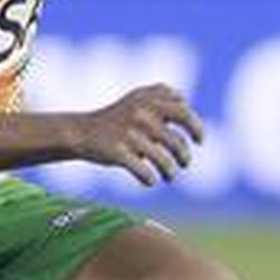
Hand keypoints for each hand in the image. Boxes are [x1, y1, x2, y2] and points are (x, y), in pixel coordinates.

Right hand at [75, 84, 203, 186]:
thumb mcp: (137, 100)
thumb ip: (162, 98)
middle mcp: (139, 113)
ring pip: (162, 160)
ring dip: (170, 172)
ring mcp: (128, 133)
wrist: (80, 131)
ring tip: (169, 177)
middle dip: (184, 155)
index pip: (184, 112)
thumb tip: (188, 106)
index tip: (199, 140)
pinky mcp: (116, 151)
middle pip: (176, 140)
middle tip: (185, 163)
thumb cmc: (116, 118)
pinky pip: (143, 171)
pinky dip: (149, 179)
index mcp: (148, 99)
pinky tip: (149, 181)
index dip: (196, 127)